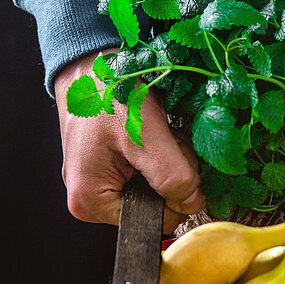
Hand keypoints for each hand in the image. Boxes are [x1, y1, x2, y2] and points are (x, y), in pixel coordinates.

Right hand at [54, 50, 205, 232]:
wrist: (92, 62)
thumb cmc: (107, 93)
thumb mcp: (146, 136)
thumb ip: (173, 177)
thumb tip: (193, 203)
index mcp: (91, 202)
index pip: (153, 221)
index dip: (174, 195)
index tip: (170, 159)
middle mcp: (91, 199)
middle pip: (156, 204)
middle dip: (171, 174)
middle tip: (162, 140)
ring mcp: (101, 183)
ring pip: (158, 188)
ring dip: (169, 160)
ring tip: (155, 131)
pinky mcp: (112, 168)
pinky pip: (150, 173)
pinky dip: (161, 153)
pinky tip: (152, 132)